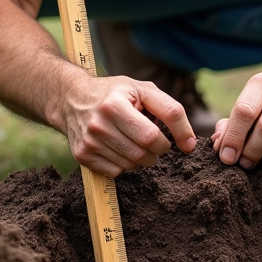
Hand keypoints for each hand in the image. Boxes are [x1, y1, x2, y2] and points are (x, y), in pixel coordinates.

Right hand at [63, 76, 196, 176]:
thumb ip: (171, 112)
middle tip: (154, 141)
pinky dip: (125, 164)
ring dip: (142, 159)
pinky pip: (116, 172)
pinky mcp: (82, 156)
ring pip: (131, 165)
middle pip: (142, 154)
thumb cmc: (116, 93)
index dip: (168, 142)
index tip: (178, 143)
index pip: (151, 136)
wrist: (71, 98)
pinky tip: (121, 148)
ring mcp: (89, 142)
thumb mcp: (144, 90)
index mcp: (114, 105)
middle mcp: (98, 124)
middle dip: (157, 151)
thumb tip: (190, 145)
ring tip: (136, 141)